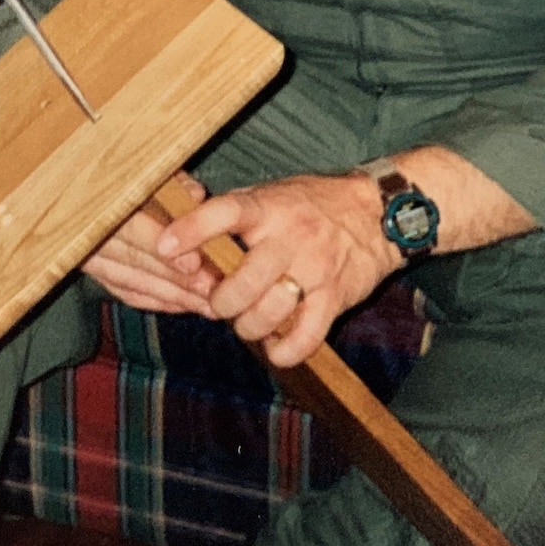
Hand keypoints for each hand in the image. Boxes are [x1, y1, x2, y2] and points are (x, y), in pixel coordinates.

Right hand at [82, 174, 217, 314]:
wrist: (91, 180)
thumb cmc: (131, 172)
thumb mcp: (151, 166)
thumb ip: (173, 181)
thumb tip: (194, 196)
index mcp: (102, 198)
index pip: (130, 227)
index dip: (161, 246)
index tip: (193, 262)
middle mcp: (89, 229)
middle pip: (132, 260)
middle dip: (173, 278)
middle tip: (207, 288)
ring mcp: (89, 254)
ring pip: (130, 282)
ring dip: (169, 296)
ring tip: (204, 302)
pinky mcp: (98, 272)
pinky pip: (127, 292)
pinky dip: (156, 300)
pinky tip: (183, 304)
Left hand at [156, 172, 398, 367]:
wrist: (379, 213)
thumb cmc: (314, 205)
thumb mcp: (273, 194)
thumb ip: (235, 212)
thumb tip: (184, 228)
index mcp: (270, 207)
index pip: (226, 213)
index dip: (192, 230)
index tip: (165, 247)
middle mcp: (291, 237)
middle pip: (243, 282)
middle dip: (222, 302)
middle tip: (220, 304)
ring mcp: (315, 268)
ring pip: (269, 312)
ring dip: (249, 327)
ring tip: (247, 322)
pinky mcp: (336, 297)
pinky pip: (306, 336)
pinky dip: (285, 351)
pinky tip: (275, 348)